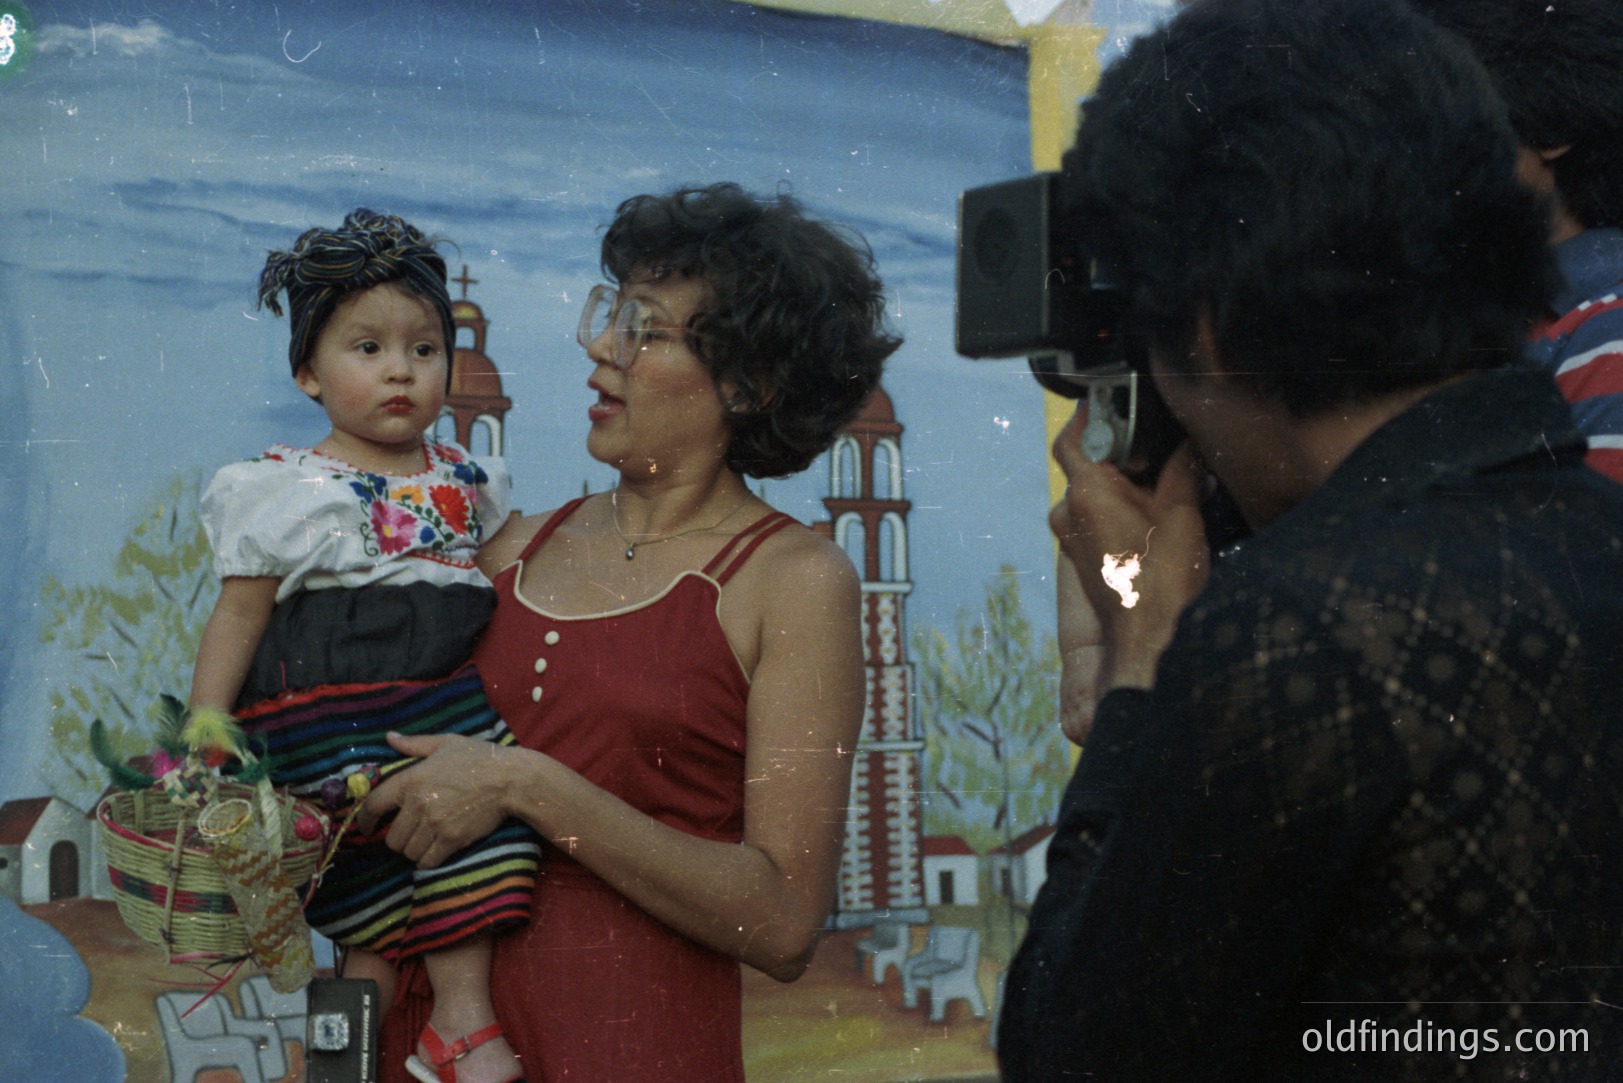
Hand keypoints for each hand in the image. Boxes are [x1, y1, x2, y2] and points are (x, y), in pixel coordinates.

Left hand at [354, 732, 524, 867]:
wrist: (510, 779)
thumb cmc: (478, 758)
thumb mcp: (446, 744)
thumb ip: (414, 744)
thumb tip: (389, 737)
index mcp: (411, 778)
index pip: (374, 805)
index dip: (365, 820)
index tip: (368, 827)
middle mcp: (418, 803)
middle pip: (392, 838)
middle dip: (398, 838)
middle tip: (409, 834)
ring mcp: (435, 823)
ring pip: (408, 852)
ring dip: (414, 850)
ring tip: (424, 842)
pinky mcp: (452, 839)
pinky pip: (427, 861)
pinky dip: (429, 859)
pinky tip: (436, 851)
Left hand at [1049, 402, 1209, 691]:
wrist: (1149, 639)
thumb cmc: (1164, 577)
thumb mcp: (1183, 512)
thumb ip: (1183, 469)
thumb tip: (1189, 445)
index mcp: (1087, 492)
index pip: (1071, 438)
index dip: (1089, 417)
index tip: (1114, 404)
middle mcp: (1069, 512)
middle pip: (1085, 465)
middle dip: (1120, 454)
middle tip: (1158, 447)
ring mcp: (1071, 538)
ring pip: (1092, 494)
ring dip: (1122, 484)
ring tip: (1164, 482)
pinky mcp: (1081, 559)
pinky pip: (1094, 519)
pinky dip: (1118, 509)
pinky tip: (1155, 512)